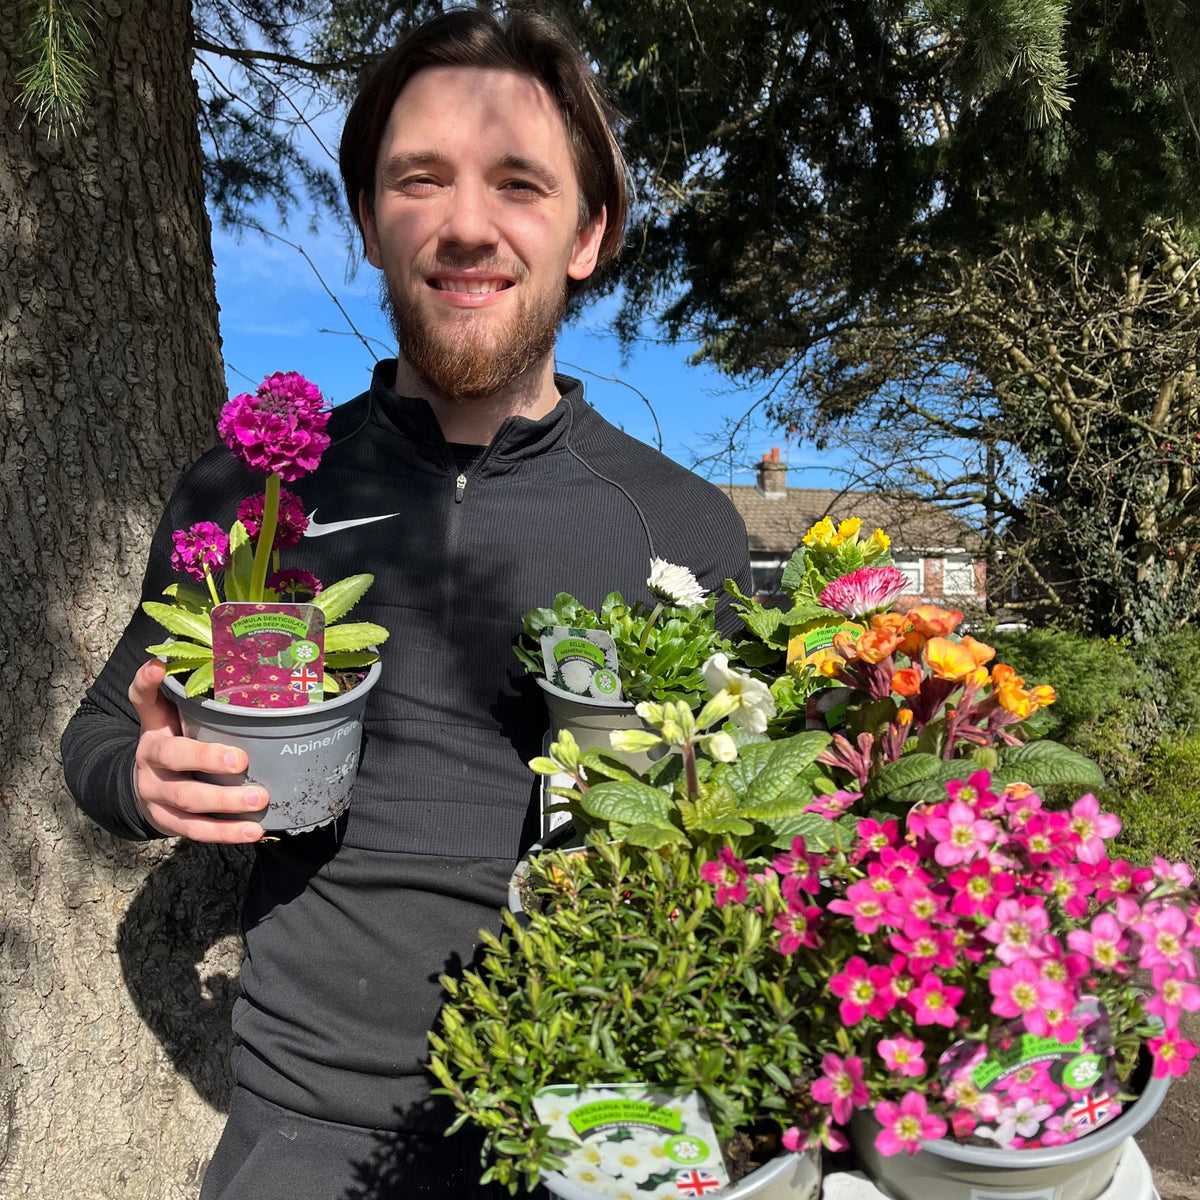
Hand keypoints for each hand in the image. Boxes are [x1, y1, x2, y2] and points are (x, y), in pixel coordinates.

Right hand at [128, 659, 266, 841]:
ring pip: (188, 802)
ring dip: (225, 804)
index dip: (147, 684)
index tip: (158, 668)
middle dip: (207, 759)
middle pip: (175, 760)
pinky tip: (253, 831)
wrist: (141, 788)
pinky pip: (196, 831)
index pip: (144, 702)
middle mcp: (150, 763)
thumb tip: (189, 656)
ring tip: (259, 800)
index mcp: (153, 731)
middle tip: (241, 760)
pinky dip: (226, 832)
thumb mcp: (168, 718)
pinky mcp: (168, 823)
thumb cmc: (171, 744)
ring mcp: (156, 796)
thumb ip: (179, 693)